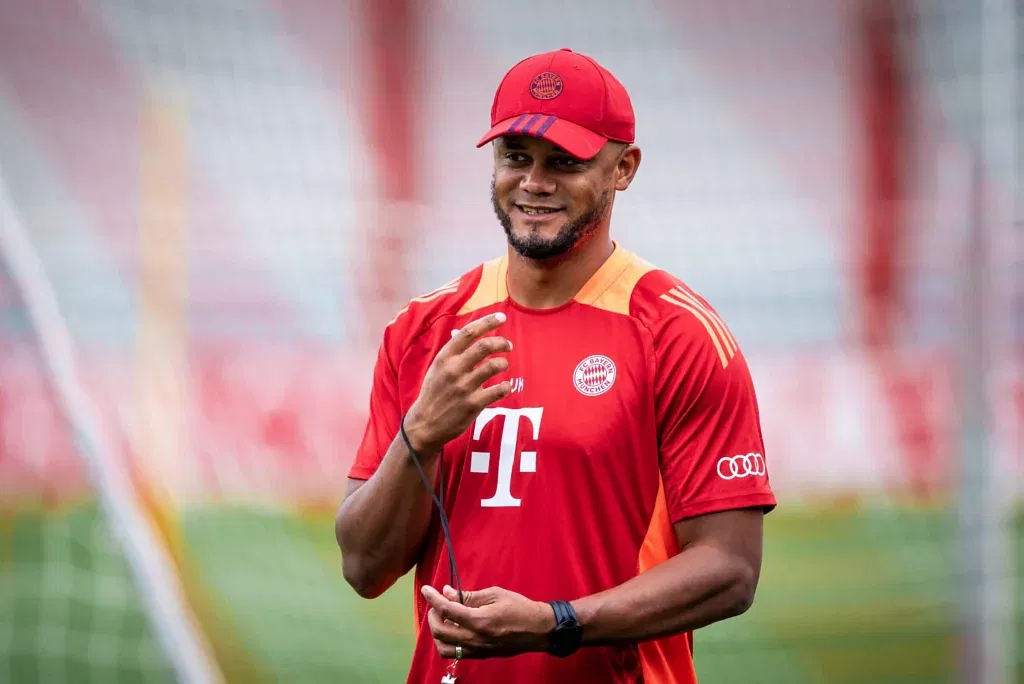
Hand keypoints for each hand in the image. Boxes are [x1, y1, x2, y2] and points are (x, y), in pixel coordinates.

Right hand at [404, 312, 512, 454]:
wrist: (425, 424)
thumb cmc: (433, 393)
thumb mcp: (437, 368)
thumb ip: (451, 351)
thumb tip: (458, 333)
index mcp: (444, 357)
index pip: (468, 332)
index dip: (487, 322)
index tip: (501, 318)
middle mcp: (454, 369)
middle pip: (484, 346)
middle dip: (501, 342)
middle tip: (508, 345)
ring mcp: (464, 387)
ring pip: (494, 366)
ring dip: (504, 363)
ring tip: (504, 365)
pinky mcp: (473, 404)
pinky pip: (498, 390)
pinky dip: (506, 386)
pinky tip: (506, 387)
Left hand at [422, 584, 555, 659]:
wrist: (538, 630)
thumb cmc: (519, 607)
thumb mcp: (494, 594)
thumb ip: (469, 595)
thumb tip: (447, 592)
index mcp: (478, 621)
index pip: (447, 611)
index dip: (433, 599)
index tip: (426, 589)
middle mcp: (474, 639)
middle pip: (440, 632)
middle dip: (433, 616)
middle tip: (436, 604)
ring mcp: (477, 650)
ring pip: (444, 648)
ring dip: (437, 633)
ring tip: (443, 619)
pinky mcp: (480, 655)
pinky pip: (456, 653)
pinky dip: (448, 641)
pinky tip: (453, 629)